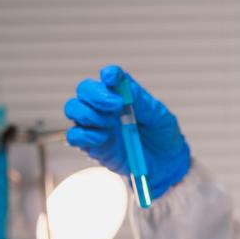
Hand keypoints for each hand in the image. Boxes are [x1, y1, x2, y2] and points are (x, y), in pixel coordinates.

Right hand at [64, 65, 190, 199]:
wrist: (165, 164)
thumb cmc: (162, 135)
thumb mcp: (158, 114)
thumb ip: (139, 99)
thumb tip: (121, 83)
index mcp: (122, 94)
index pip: (109, 77)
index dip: (108, 74)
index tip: (112, 78)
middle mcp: (105, 107)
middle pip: (85, 90)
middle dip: (95, 94)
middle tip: (115, 105)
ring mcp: (96, 125)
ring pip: (74, 109)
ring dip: (88, 113)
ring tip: (108, 123)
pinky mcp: (92, 146)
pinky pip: (74, 136)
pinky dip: (83, 134)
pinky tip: (102, 137)